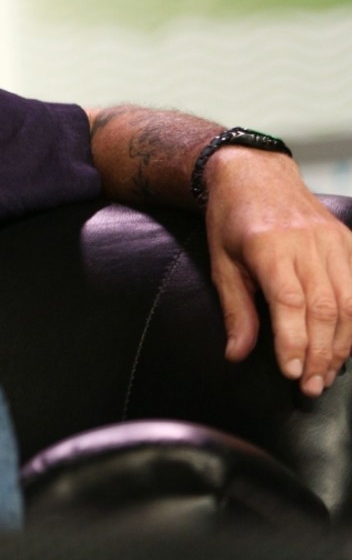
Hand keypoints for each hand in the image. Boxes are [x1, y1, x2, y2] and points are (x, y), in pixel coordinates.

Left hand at [204, 149, 351, 396]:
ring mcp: (333, 240)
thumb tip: (236, 354)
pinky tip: (348, 344)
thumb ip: (235, 309)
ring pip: (351, 301)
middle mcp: (307, 242)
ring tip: (329, 374)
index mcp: (270, 246)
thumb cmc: (230, 219)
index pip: (290, 303)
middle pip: (325, 308)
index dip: (294, 342)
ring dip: (343, 344)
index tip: (292, 373)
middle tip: (312, 387)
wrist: (253, 172)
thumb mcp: (220, 261)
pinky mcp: (347, 240)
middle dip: (321, 353)